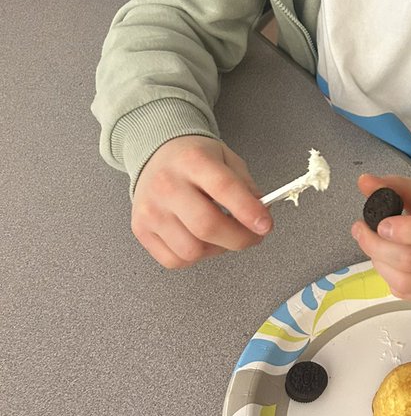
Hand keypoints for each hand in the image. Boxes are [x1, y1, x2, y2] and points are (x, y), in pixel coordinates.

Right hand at [131, 136, 272, 267]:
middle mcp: (167, 185)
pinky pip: (174, 260)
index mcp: (193, 160)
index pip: (224, 188)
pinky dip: (195, 258)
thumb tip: (261, 217)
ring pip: (191, 250)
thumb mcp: (226, 159)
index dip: (249, 211)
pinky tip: (202, 241)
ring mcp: (151, 210)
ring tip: (224, 236)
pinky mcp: (141, 230)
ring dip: (217, 250)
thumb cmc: (194, 159)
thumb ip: (246, 186)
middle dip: (239, 239)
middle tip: (253, 236)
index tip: (265, 225)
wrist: (156, 155)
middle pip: (207, 225)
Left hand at [351, 174, 410, 302]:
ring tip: (373, 246)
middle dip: (376, 246)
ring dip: (379, 264)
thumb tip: (363, 181)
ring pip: (406, 282)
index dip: (403, 230)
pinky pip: (407, 293)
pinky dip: (389, 278)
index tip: (381, 223)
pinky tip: (387, 262)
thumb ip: (394, 185)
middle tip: (360, 230)